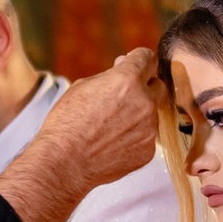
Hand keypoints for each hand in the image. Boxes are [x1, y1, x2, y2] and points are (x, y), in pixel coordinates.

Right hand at [0, 49, 164, 221]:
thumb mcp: (83, 87)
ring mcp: (149, 129)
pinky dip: (135, 137)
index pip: (147, 58)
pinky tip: (113, 143)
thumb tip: (124, 66)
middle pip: (158, 85)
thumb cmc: (67, 123)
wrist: (64, 163)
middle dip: (145, 87)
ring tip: (110, 127)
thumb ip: (110, 76)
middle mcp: (144, 102)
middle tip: (126, 96)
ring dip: (138, 115)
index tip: (135, 64)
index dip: (139, 60)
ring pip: (152, 114)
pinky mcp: (149, 151)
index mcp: (127, 80)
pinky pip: (147, 137)